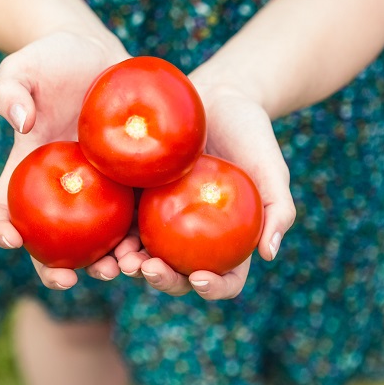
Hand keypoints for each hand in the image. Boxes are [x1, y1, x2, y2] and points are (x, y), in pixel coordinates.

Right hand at [0, 30, 131, 289]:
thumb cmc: (53, 58)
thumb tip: (21, 123)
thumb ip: (10, 90)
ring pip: (96, 241)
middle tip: (67, 279)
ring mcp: (97, 191)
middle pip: (49, 242)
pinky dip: (141, 238)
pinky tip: (154, 248)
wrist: (99, 53)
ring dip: (103, 263)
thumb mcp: (23, 66)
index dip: (0, 228)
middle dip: (54, 269)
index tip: (8, 238)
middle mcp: (60, 190)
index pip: (3, 207)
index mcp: (26, 170)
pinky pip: (135, 217)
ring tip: (118, 269)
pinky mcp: (131, 183)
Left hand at [117, 76, 295, 299]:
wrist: (215, 96)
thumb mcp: (271, 166)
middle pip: (178, 273)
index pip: (225, 278)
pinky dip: (112, 236)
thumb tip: (269, 253)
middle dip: (162, 280)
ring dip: (130, 266)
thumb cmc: (250, 132)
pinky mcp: (136, 198)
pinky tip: (104, 235)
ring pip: (144, 255)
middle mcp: (193, 237)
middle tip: (148, 269)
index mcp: (229, 240)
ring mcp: (162, 219)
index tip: (199, 278)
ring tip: (121, 261)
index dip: (213, 288)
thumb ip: (279, 208)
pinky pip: (122, 222)